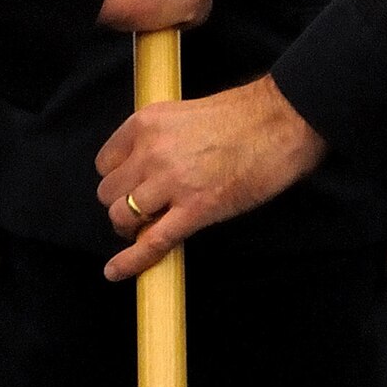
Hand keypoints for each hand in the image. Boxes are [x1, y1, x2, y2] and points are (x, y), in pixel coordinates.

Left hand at [94, 76, 326, 280]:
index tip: (129, 185)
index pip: (105, 162)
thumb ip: (160, 139)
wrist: (281, 121)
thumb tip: (149, 167)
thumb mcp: (184, 114)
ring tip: (147, 229)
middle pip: (109, 193)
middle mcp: (151, 151)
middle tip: (143, 209)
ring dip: (131, 229)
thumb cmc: (244, 114)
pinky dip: (131, 262)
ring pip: (123, 218)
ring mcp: (172, 182)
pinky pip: (151, 243)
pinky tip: (116, 272)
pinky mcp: (195, 210)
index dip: (117, 179)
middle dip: (122, 204)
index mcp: (147, 122)